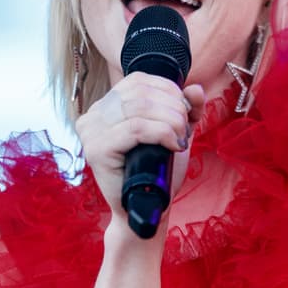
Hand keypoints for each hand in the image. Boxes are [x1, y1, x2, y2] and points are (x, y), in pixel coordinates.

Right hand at [75, 74, 205, 220]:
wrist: (147, 206)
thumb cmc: (158, 170)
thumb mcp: (176, 131)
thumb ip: (187, 108)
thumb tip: (195, 88)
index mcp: (106, 105)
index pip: (138, 80)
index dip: (168, 90)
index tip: (184, 112)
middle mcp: (93, 114)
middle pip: (140, 93)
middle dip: (173, 107)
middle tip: (184, 130)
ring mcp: (91, 131)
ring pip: (139, 108)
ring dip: (171, 121)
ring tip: (180, 139)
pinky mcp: (96, 149)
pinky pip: (135, 128)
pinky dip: (162, 133)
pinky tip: (173, 145)